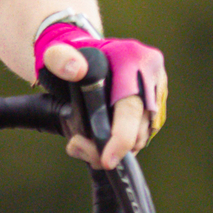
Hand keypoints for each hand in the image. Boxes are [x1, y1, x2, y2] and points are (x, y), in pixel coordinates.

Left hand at [35, 20, 168, 170]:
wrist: (82, 57)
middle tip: (78, 146)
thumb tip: (75, 70)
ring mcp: (156, 97)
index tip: (106, 160)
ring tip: (81, 143)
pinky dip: (117, 145)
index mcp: (136, 60)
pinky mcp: (152, 111)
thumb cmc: (70, 56)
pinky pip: (139, 137)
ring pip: (140, 138)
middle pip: (139, 130)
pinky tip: (95, 141)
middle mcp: (153, 79)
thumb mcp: (57, 53)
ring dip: (113, 149)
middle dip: (110, 148)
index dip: (121, 138)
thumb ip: (59, 58)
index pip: (133, 107)